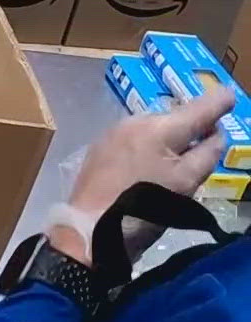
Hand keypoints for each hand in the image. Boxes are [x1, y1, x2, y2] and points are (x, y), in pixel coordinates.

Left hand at [47, 86, 234, 263]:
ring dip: (169, 139)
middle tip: (207, 143)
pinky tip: (151, 167)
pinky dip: (150, 148)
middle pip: (173, 120)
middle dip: (191, 128)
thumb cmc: (146, 206)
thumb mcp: (187, 182)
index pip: (196, 110)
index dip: (216, 104)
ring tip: (179, 161)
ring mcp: (113, 134)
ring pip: (153, 130)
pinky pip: (135, 141)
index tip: (229, 95)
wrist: (90, 226)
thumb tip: (215, 134)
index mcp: (157, 127)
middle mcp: (133, 122)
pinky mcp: (101, 149)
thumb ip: (206, 154)